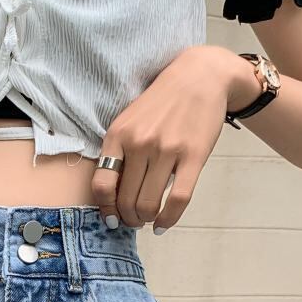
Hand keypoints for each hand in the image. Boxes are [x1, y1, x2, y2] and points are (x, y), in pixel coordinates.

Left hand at [92, 44, 250, 233]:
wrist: (200, 77)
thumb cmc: (160, 105)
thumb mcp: (128, 122)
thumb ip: (117, 154)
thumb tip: (111, 199)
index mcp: (118, 136)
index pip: (101, 186)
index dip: (105, 209)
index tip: (112, 217)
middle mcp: (140, 143)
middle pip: (125, 201)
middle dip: (128, 219)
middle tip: (134, 220)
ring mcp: (167, 150)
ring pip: (148, 204)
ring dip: (145, 220)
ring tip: (148, 218)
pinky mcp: (194, 155)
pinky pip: (177, 200)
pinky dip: (168, 220)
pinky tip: (163, 225)